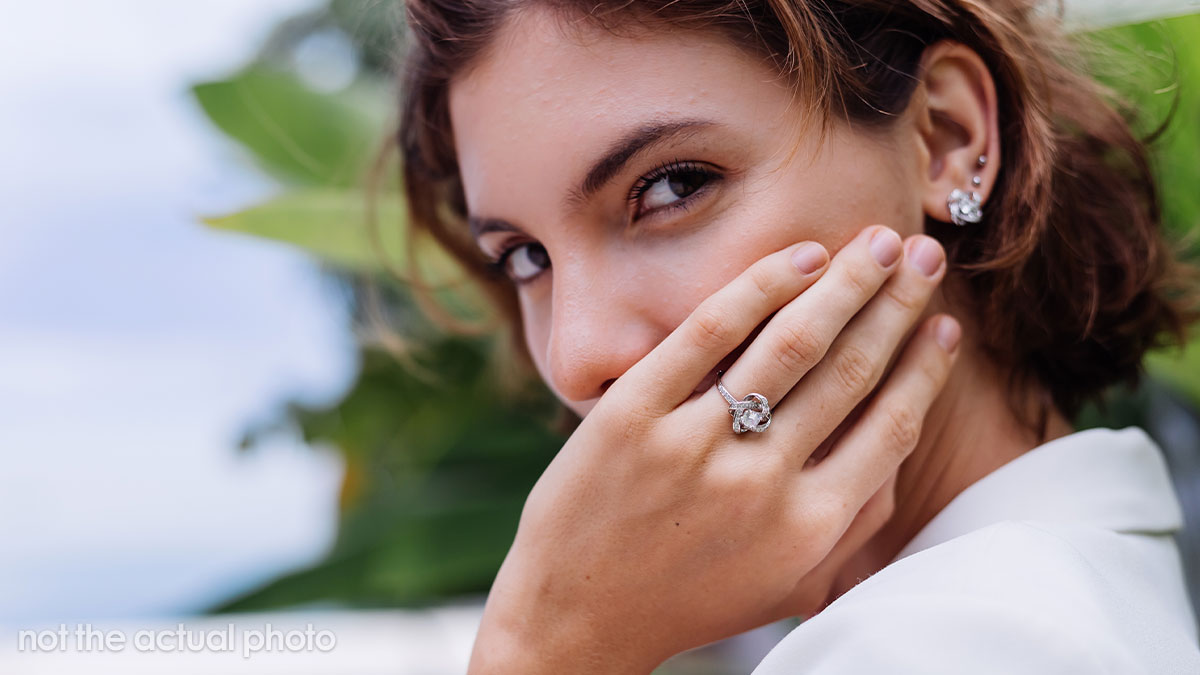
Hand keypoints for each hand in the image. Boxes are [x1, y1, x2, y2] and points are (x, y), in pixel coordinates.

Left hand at [468, 225, 959, 673]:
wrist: (576, 615)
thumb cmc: (691, 599)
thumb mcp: (789, 584)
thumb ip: (851, 522)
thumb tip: (901, 435)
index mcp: (808, 527)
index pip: (888, 427)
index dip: (924, 369)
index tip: (946, 326)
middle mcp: (760, 485)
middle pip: (849, 371)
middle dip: (897, 304)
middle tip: (923, 253)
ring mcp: (693, 445)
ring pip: (790, 343)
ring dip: (845, 283)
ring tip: (878, 243)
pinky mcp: (632, 414)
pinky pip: (708, 332)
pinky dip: (759, 286)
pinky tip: (799, 257)